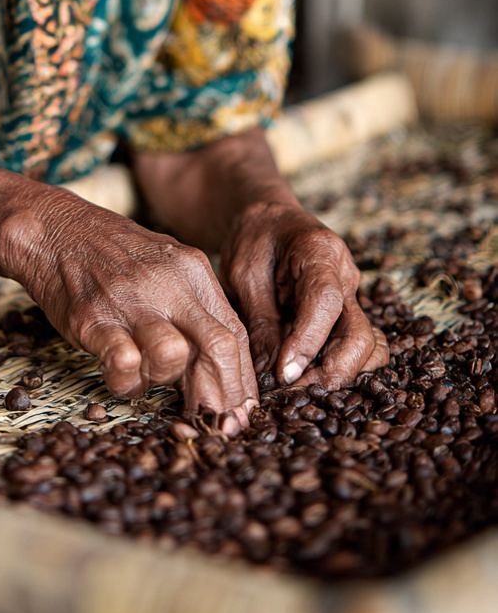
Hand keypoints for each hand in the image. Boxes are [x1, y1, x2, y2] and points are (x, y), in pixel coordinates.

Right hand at [8, 193, 258, 432]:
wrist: (55, 228)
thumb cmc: (113, 253)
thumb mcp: (166, 265)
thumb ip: (193, 307)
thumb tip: (220, 365)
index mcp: (193, 271)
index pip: (237, 334)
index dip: (243, 381)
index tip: (241, 412)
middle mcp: (168, 283)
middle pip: (220, 348)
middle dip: (223, 397)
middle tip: (216, 424)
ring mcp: (130, 300)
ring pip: (174, 357)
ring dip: (167, 381)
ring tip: (151, 376)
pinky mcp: (92, 319)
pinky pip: (122, 363)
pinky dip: (126, 381)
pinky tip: (120, 373)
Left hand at [220, 197, 388, 387]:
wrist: (268, 221)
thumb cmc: (254, 240)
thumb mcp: (244, 273)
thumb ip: (259, 320)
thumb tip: (270, 373)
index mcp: (320, 252)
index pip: (326, 302)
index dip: (307, 342)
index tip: (284, 373)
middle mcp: (346, 277)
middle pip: (360, 335)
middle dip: (330, 372)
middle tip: (290, 391)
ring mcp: (352, 297)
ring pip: (369, 348)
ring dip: (338, 375)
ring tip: (297, 388)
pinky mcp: (347, 315)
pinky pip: (357, 349)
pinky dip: (337, 369)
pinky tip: (306, 378)